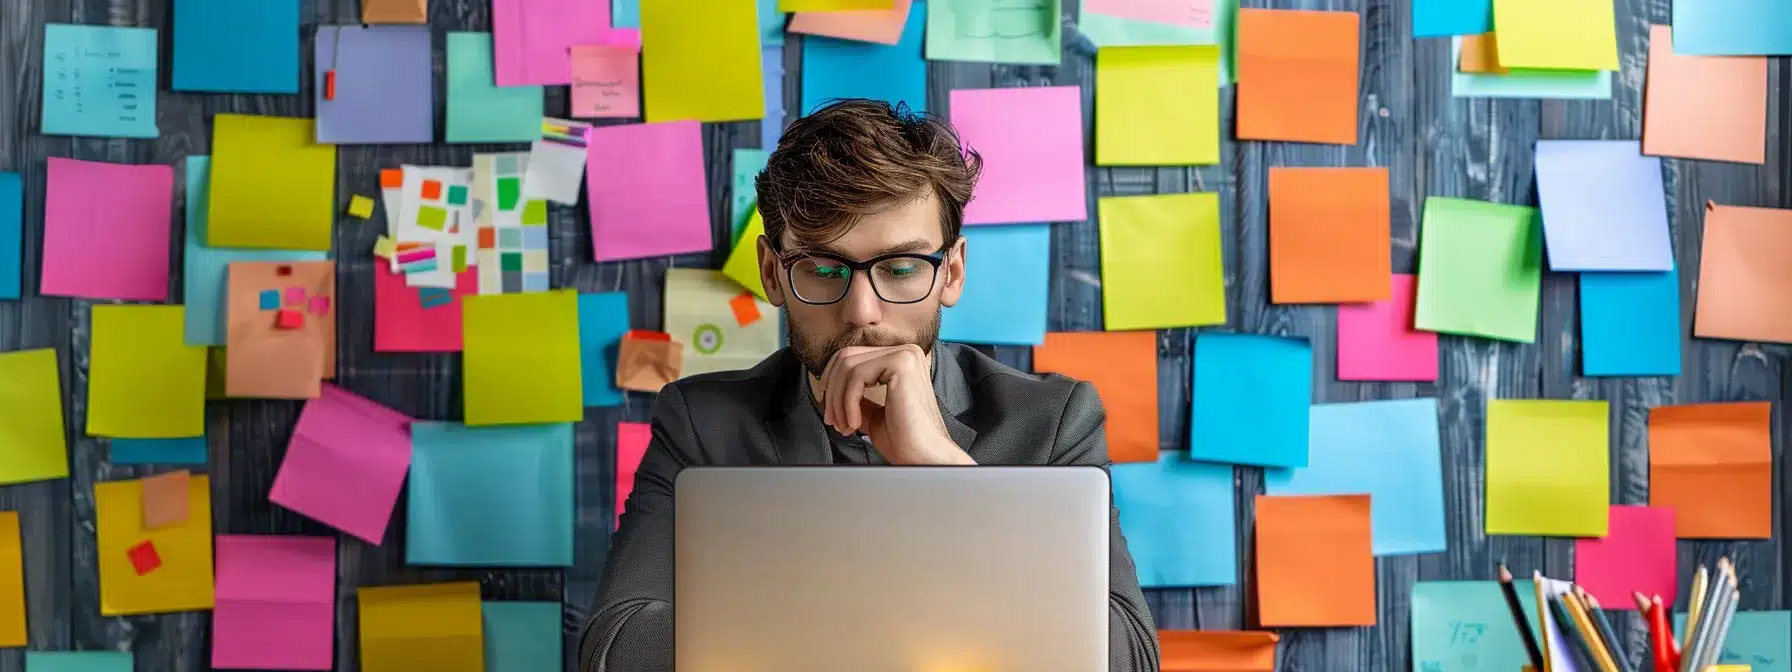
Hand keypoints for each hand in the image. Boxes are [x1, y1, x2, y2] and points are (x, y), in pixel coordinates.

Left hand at [819, 345, 974, 464]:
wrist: (924, 457)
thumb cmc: (904, 440)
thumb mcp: (872, 413)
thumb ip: (857, 396)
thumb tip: (831, 389)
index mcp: (901, 360)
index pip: (851, 358)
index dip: (833, 384)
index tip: (832, 414)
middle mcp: (905, 351)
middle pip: (846, 358)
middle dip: (832, 392)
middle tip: (834, 421)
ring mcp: (905, 354)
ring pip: (847, 366)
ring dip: (838, 400)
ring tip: (845, 426)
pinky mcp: (901, 362)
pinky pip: (856, 375)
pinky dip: (848, 402)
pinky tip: (856, 424)